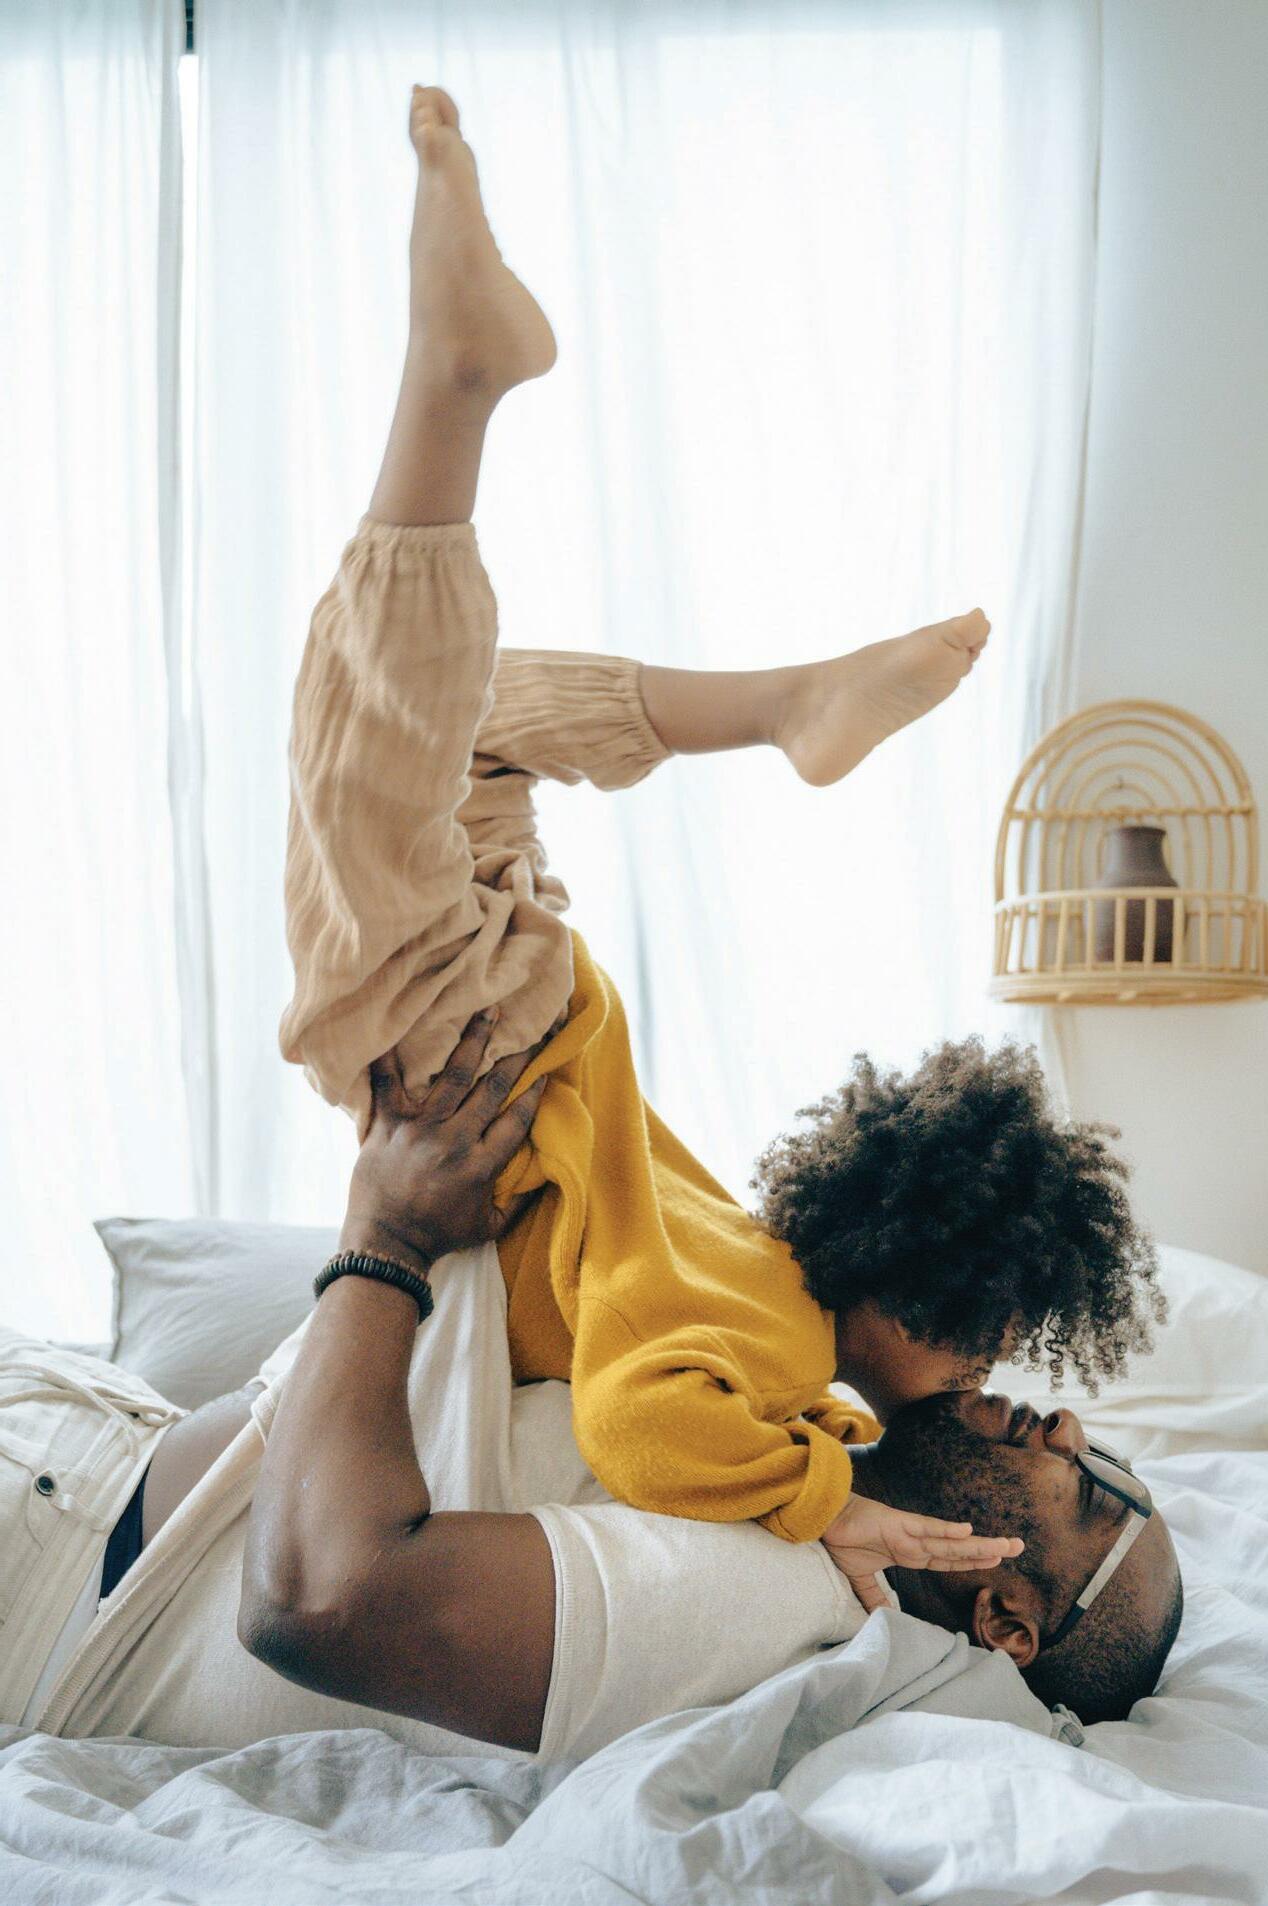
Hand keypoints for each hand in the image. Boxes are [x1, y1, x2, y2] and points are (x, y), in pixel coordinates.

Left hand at [339, 1009, 548, 1273]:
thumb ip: (519, 1200)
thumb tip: (546, 1174)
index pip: (515, 1120)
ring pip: (452, 1076)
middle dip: (515, 1057)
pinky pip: (387, 1085)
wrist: (384, 1246)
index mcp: (481, 1166)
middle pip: (491, 1089)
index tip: (545, 1071)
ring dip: (473, 1041)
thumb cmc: (439, 1236)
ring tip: (488, 1013)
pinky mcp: (387, 1126)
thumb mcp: (489, 1227)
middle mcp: (455, 1142)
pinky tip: (393, 1030)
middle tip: (531, 1029)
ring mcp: (420, 1130)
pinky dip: (388, 1058)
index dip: (533, 1093)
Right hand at [819, 1494, 1024, 1613]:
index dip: (972, 1560)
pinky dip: (946, 1530)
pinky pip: (926, 1528)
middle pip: (958, 1550)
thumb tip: (886, 1617)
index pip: (948, 1560)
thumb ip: (876, 1596)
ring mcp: (909, 1533)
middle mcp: (916, 1542)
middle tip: (1019, 1547)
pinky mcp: (898, 1524)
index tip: (996, 1559)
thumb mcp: (861, 1578)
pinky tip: (967, 1530)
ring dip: (979, 1544)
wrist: (824, 1520)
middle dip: (988, 1549)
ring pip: (950, 1542)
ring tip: (1006, 1545)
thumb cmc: (842, 1541)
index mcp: (909, 1553)